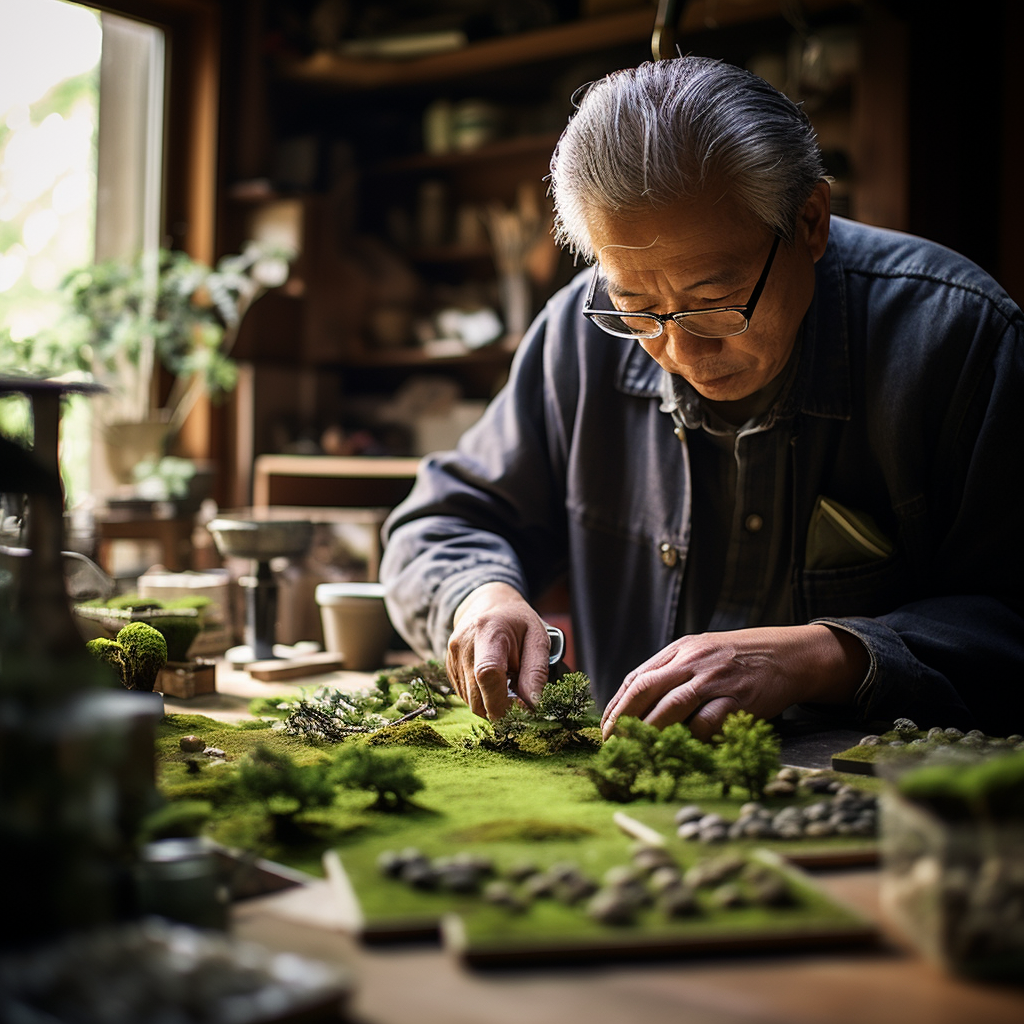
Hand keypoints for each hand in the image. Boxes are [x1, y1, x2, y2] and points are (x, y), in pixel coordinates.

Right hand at [446, 582, 551, 719]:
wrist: (489, 604)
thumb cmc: (518, 622)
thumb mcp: (537, 638)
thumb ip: (536, 671)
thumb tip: (532, 705)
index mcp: (488, 631)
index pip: (487, 674)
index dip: (504, 701)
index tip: (523, 708)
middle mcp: (463, 645)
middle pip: (477, 697)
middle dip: (502, 708)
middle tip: (520, 697)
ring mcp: (452, 657)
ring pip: (471, 702)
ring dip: (492, 703)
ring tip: (507, 682)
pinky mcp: (449, 667)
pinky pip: (465, 697)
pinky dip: (483, 697)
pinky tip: (494, 681)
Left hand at [600, 624, 867, 741]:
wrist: (787, 654)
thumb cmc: (739, 658)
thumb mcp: (701, 652)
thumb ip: (671, 672)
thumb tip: (636, 704)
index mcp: (679, 650)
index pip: (636, 679)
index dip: (616, 707)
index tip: (606, 730)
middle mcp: (692, 662)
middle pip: (645, 690)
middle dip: (623, 721)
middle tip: (612, 747)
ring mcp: (714, 680)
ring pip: (670, 708)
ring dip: (649, 733)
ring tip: (637, 753)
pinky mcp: (737, 700)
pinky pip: (706, 724)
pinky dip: (692, 739)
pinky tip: (685, 751)